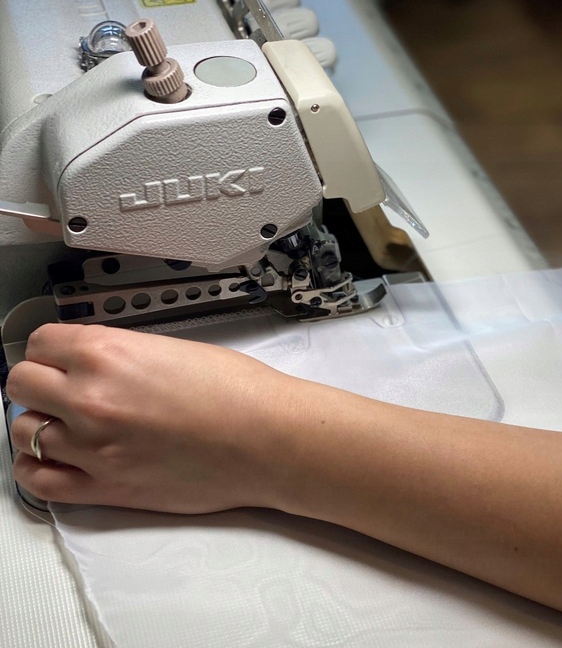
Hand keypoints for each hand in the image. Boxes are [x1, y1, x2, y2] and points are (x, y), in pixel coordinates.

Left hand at [7, 323, 294, 512]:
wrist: (267, 439)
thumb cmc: (237, 392)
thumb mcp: (172, 350)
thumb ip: (121, 355)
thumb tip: (94, 365)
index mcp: (107, 354)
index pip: (40, 343)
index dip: (50, 348)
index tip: (57, 356)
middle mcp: (90, 399)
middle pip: (20, 383)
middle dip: (38, 381)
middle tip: (57, 386)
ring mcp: (92, 448)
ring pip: (22, 432)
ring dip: (39, 423)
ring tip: (63, 423)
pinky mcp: (105, 488)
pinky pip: (38, 481)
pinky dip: (36, 467)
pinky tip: (53, 457)